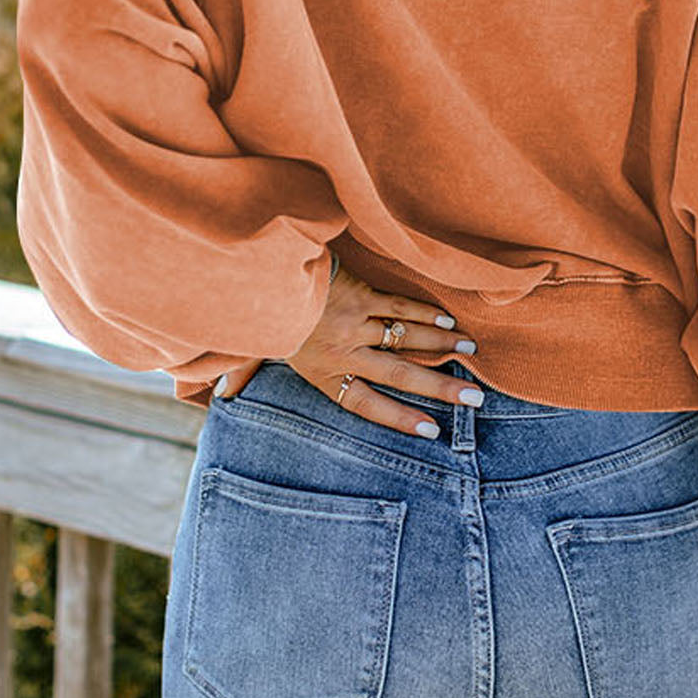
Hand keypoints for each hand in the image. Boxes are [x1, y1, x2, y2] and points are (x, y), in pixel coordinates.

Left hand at [214, 260, 482, 435]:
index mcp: (322, 372)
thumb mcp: (246, 345)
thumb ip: (243, 371)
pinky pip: (400, 306)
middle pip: (400, 374)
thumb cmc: (257, 309)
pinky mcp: (362, 293)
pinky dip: (425, 313)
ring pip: (407, 338)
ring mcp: (356, 321)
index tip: (431, 431)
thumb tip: (223, 397)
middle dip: (440, 388)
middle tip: (473, 399)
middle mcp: (344, 351)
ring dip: (442, 345)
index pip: (366, 403)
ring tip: (470, 352)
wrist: (261, 267)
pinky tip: (448, 321)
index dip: (399, 418)